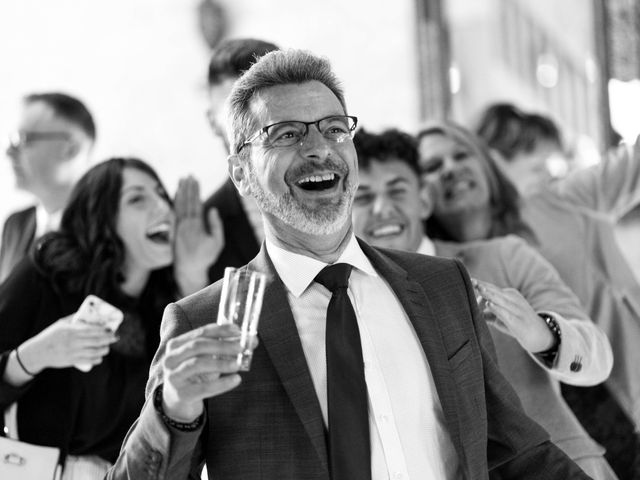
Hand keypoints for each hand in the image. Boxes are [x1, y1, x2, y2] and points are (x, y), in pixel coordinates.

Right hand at [19, 314, 118, 372]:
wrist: (38, 352)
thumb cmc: (50, 335)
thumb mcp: (60, 324)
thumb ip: (74, 318)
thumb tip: (87, 311)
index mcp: (71, 330)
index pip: (92, 330)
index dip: (104, 330)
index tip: (111, 329)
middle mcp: (73, 341)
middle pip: (96, 340)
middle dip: (108, 339)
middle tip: (115, 337)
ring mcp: (72, 352)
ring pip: (94, 351)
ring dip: (104, 349)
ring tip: (108, 347)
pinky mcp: (71, 360)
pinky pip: (88, 360)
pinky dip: (96, 359)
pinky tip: (100, 357)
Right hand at [161, 323, 249, 421]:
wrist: (178, 401)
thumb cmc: (195, 374)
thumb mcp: (206, 358)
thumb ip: (225, 348)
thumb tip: (253, 340)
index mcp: (176, 345)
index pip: (200, 332)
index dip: (220, 330)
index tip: (238, 330)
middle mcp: (171, 358)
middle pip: (198, 346)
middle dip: (221, 345)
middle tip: (241, 347)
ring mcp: (174, 377)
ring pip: (198, 364)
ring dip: (220, 363)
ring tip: (237, 364)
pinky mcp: (182, 394)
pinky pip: (204, 388)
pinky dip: (222, 383)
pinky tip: (236, 379)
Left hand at [173, 176, 224, 291]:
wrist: (188, 269)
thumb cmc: (205, 257)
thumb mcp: (217, 242)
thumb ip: (215, 225)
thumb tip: (212, 210)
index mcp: (196, 225)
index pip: (195, 203)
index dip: (195, 190)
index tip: (196, 179)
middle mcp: (185, 223)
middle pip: (186, 201)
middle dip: (188, 187)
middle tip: (189, 175)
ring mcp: (177, 226)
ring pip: (178, 205)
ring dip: (179, 191)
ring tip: (181, 180)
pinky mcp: (173, 230)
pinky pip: (174, 212)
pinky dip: (174, 202)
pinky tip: (175, 195)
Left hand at [472, 278, 554, 352]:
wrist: (539, 335)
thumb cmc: (517, 324)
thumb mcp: (501, 317)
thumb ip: (488, 313)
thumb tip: (472, 311)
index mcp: (509, 295)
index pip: (492, 288)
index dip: (481, 284)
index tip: (469, 279)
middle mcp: (513, 299)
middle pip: (495, 291)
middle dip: (483, 286)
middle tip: (470, 281)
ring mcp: (517, 309)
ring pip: (501, 300)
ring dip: (489, 294)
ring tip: (479, 288)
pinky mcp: (518, 320)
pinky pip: (506, 313)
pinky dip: (497, 308)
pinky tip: (489, 304)